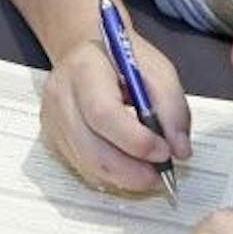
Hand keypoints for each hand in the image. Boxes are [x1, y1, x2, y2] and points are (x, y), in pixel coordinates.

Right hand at [40, 31, 192, 195]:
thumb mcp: (157, 70)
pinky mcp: (54, 140)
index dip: (137, 141)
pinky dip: (113, 176)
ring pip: (89, 167)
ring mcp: (53, 122)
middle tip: (162, 175)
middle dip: (133, 172)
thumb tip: (179, 150)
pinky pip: (85, 170)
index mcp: (84, 69)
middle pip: (92, 150)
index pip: (104, 114)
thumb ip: (172, 108)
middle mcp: (60, 97)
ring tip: (150, 173)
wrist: (84, 54)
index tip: (165, 152)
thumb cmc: (121, 60)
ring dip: (125, 178)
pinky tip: (130, 166)